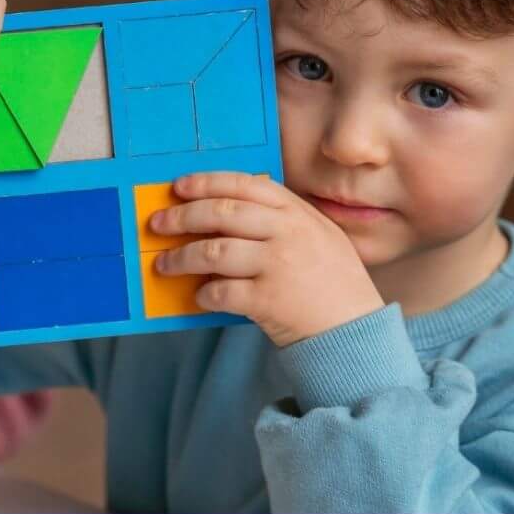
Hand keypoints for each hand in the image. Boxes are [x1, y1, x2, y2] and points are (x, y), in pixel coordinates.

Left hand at [148, 172, 385, 347]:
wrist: (355, 330)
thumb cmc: (335, 283)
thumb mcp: (320, 236)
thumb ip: (283, 218)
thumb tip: (230, 209)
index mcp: (297, 213)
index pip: (244, 184)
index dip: (207, 182)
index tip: (179, 187)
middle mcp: (286, 233)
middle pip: (221, 214)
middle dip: (182, 217)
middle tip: (159, 224)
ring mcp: (277, 265)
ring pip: (213, 252)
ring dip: (181, 258)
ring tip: (165, 265)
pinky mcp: (267, 300)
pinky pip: (220, 291)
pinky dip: (204, 294)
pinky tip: (200, 296)